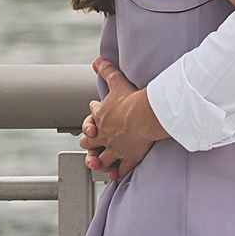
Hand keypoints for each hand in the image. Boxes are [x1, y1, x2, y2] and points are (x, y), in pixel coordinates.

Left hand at [77, 58, 167, 179]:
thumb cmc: (132, 99)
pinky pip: (121, 170)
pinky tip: (114, 175)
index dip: (92, 114)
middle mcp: (104, 134)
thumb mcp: (116, 81)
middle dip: (88, 142)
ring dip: (98, 161)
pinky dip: (117, 173)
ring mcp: (115, 148)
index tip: (94, 113)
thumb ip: (107, 70)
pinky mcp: (128, 158)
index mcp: (101, 117)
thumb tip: (97, 59)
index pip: (92, 115)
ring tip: (96, 163)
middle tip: (89, 143)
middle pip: (89, 141)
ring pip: (101, 159)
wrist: (146, 116)